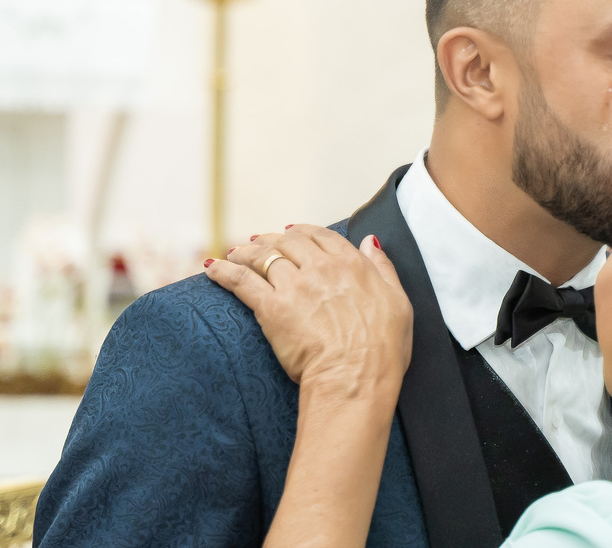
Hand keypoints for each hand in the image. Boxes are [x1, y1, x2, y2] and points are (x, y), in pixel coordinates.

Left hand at [204, 225, 412, 397]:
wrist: (355, 379)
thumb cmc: (383, 350)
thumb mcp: (399, 303)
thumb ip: (383, 269)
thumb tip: (370, 242)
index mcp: (352, 265)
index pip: (322, 236)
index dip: (304, 232)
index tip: (292, 233)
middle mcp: (321, 268)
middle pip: (289, 242)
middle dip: (272, 239)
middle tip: (259, 242)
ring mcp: (294, 286)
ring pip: (263, 257)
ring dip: (246, 252)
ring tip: (235, 253)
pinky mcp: (271, 308)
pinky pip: (241, 281)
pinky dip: (225, 272)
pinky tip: (212, 269)